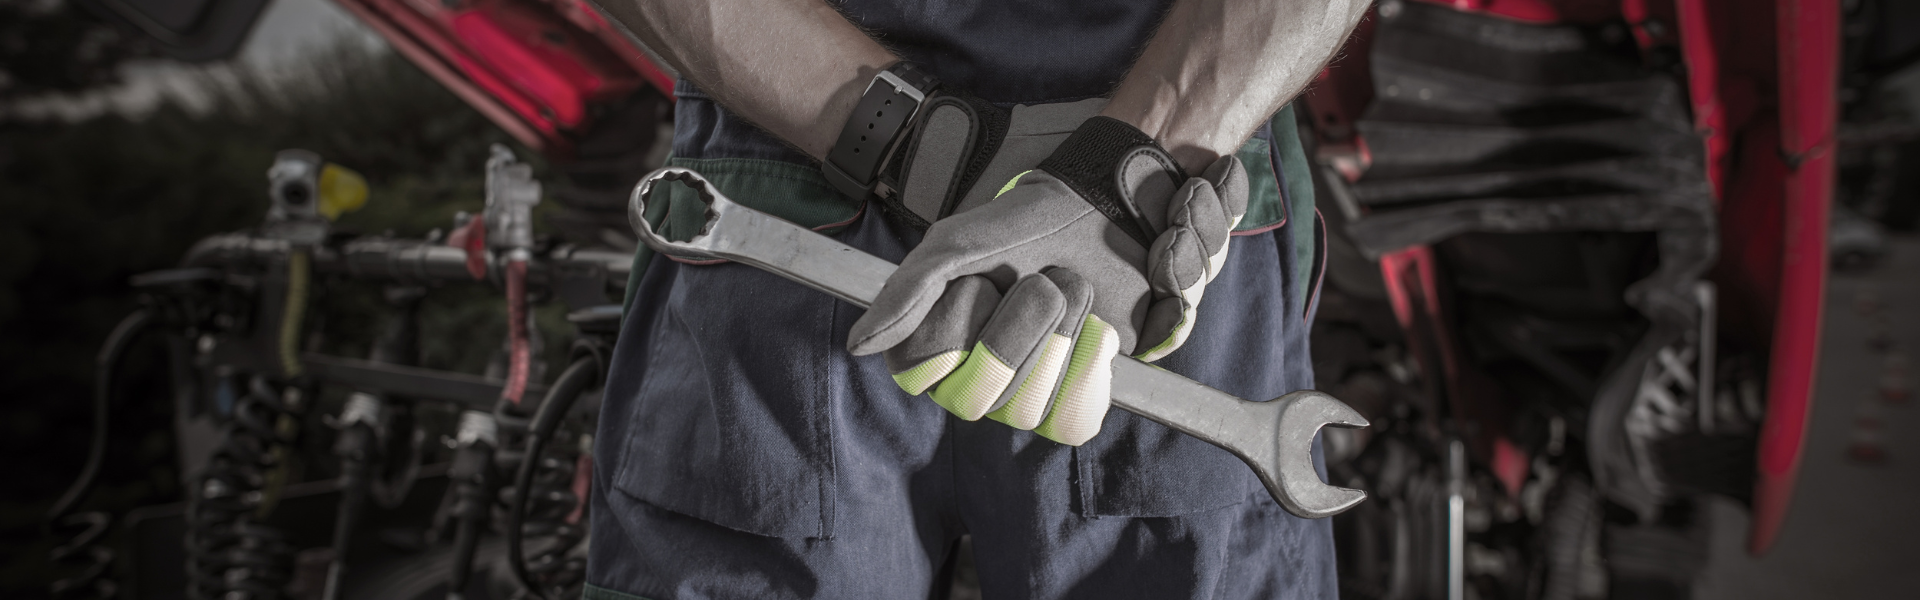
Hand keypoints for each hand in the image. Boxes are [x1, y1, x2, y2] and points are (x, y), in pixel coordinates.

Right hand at [850, 117, 1247, 444]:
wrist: (1102, 217)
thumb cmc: (1024, 228)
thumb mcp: (958, 245)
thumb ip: (906, 291)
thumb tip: (859, 345)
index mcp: (930, 344)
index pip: (920, 374)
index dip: (955, 330)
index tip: (983, 283)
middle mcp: (971, 380)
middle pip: (975, 398)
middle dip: (1017, 328)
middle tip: (1041, 281)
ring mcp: (1021, 396)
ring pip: (1024, 410)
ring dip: (1059, 336)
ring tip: (1070, 292)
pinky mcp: (1071, 402)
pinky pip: (1070, 420)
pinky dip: (1088, 369)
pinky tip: (1095, 331)